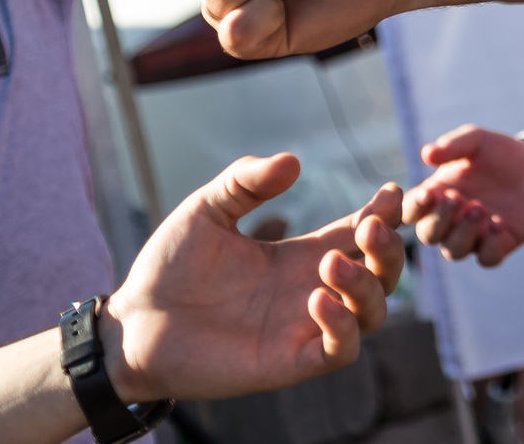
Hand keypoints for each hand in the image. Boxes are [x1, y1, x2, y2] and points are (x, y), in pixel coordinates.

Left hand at [107, 154, 403, 404]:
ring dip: (367, 285)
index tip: (391, 192)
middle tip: (370, 226)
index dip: (385, 213)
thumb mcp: (206, 210)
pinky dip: (343, 326)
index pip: (361, 234)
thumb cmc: (168, 268)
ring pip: (373, 312)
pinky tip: (317, 299)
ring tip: (330, 265)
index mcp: (300, 255)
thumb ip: (246, 181)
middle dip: (390, 248)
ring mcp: (303, 328)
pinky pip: (341, 351)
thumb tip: (294, 161)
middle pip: (383, 272)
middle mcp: (311, 291)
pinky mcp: (289, 363)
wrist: (131, 326)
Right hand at [404, 125, 523, 268]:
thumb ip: (452, 145)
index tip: (426, 194)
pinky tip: (499, 222)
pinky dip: (491, 245)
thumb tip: (426, 153)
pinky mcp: (499, 245)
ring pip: (454, 250)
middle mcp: (449, 221)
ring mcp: (473, 236)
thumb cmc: (497, 152)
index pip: (411, 211)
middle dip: (439, 219)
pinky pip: (488, 258)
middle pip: (429, 234)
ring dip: (463, 233)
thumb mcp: (476, 140)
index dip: (413, 207)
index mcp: (436, 197)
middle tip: (456, 198)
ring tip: (479, 208)